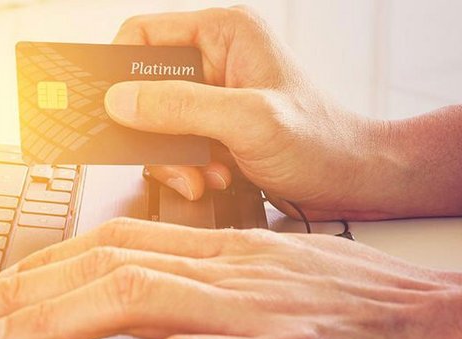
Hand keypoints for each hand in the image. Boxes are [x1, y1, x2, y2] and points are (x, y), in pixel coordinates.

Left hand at [0, 218, 461, 338]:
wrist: (440, 326)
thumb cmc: (360, 307)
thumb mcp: (278, 275)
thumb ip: (214, 282)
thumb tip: (151, 307)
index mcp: (226, 249)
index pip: (116, 240)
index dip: (48, 261)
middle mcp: (225, 269)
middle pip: (105, 262)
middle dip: (25, 287)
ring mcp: (246, 310)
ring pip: (127, 298)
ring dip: (51, 319)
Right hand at [107, 8, 404, 219]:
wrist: (351, 180)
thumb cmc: (321, 142)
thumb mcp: (248, 121)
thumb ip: (181, 107)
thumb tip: (119, 100)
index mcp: (222, 34)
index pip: (142, 36)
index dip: (118, 71)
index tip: (110, 108)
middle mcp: (212, 60)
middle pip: (143, 87)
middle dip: (153, 131)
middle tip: (171, 157)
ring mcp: (211, 97)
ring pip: (154, 124)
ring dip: (173, 158)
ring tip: (205, 174)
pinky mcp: (212, 128)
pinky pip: (173, 147)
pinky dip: (186, 170)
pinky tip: (215, 178)